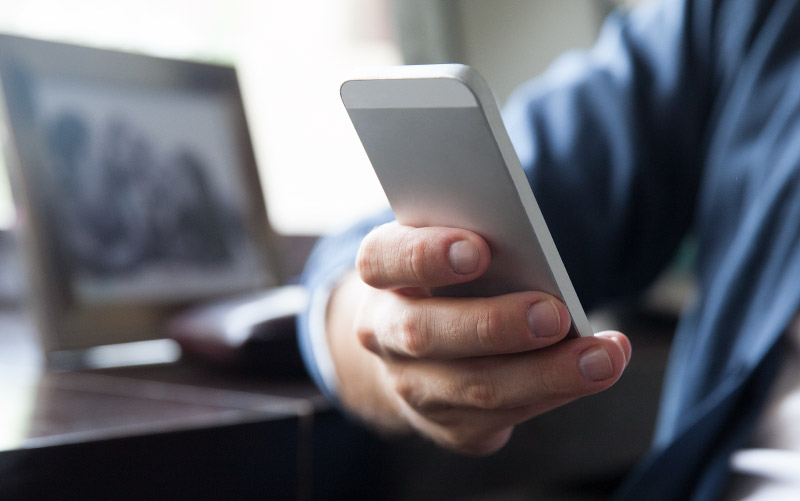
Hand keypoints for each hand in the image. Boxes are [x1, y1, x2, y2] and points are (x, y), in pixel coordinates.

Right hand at [326, 222, 630, 454]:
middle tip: (554, 314)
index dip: (426, 256)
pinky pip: (503, 417)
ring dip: (546, 373)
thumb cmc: (449, 281)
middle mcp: (385, 334)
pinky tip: (594, 372)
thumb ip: (478, 244)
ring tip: (603, 356)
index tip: (479, 249)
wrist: (418, 351)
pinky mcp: (448, 425)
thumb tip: (535, 255)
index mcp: (382, 275)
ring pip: (474, 387)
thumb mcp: (452, 250)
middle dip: (494, 325)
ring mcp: (413, 386)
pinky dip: (554, 392)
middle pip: (426, 333)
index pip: (383, 260)